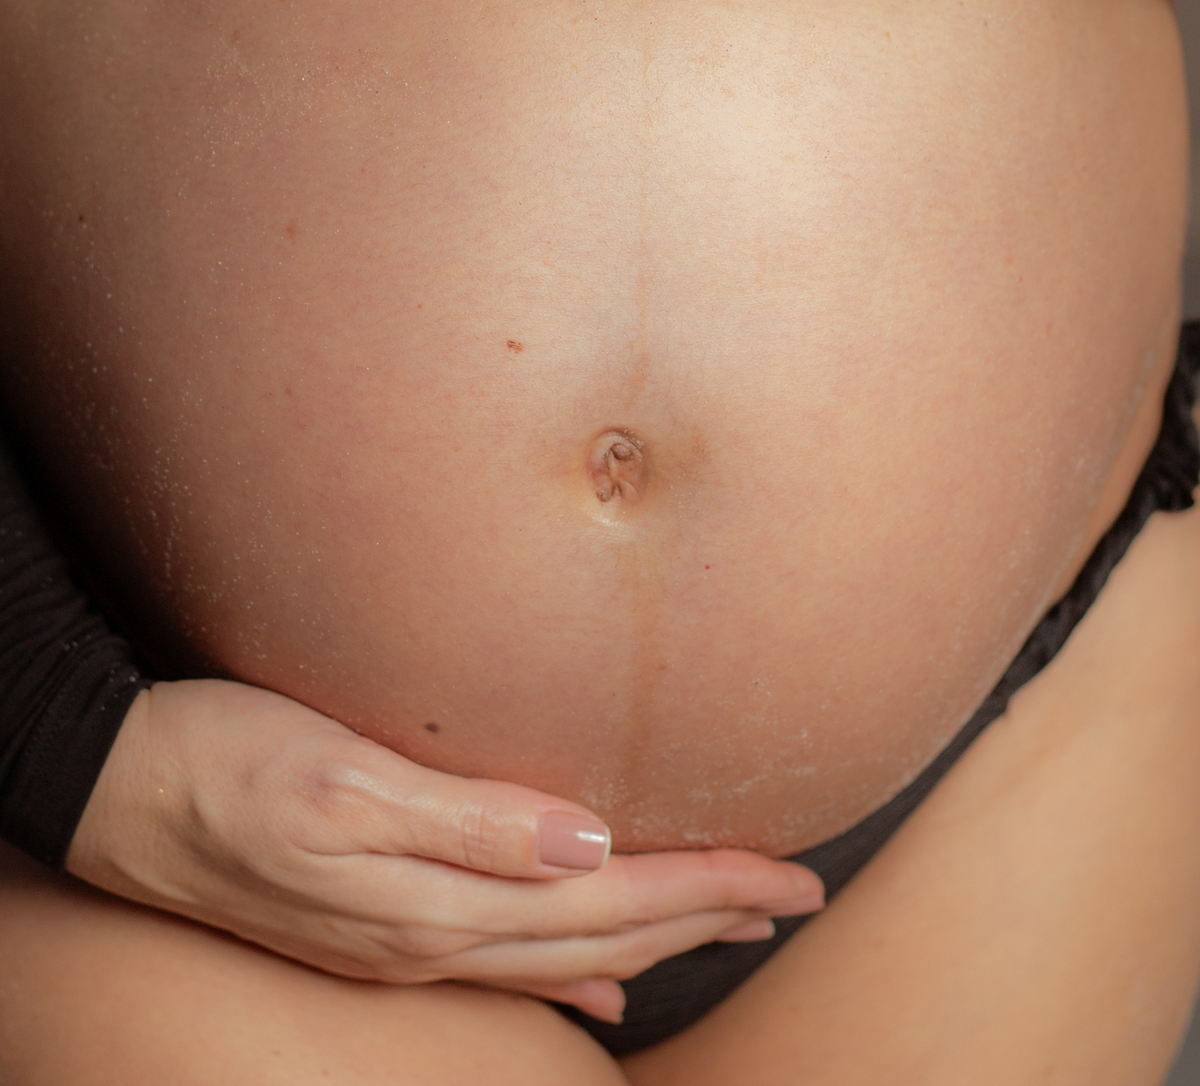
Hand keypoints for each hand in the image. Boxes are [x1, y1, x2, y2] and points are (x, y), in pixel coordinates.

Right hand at [66, 680, 822, 1024]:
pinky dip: (572, 966)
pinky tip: (601, 974)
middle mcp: (435, 930)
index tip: (791, 874)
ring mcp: (406, 936)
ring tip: (725, 926)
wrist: (117, 788)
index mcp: (440, 891)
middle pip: (605, 929)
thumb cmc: (224, 759)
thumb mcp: (340, 778)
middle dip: (707, 915)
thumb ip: (467, 820)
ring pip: (565, 948)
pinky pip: (506, 959)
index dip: (708, 884)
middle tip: (794, 900)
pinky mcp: (377, 922)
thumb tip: (591, 844)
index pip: (613, 894)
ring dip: (654, 936)